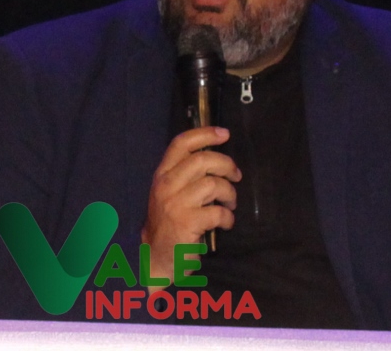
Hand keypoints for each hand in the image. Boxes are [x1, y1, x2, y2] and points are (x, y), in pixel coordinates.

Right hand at [140, 126, 238, 280]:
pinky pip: (218, 211)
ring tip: (230, 203)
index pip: (181, 144)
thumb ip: (184, 176)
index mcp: (162, 175)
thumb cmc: (167, 224)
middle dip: (226, 165)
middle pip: (202, 160)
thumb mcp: (168, 194)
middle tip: (236, 176)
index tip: (225, 133)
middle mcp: (166, 185)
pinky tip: (225, 223)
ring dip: (229, 193)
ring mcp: (176, 204)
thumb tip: (215, 159)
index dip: (205, 134)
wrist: (154, 258)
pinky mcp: (187, 223)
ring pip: (213, 184)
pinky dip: (227, 217)